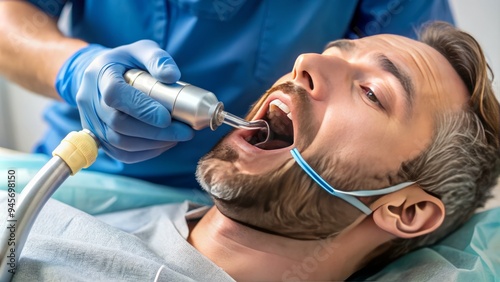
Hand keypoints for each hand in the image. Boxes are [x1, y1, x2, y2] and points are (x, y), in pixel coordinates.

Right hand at [55, 40, 194, 162]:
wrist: (100, 74)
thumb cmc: (126, 61)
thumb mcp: (141, 49)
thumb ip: (157, 59)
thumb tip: (172, 76)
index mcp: (100, 74)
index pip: (115, 95)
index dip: (142, 109)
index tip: (167, 118)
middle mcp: (89, 99)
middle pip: (118, 124)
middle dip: (155, 132)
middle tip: (184, 132)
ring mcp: (90, 121)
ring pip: (119, 142)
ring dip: (152, 144)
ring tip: (177, 137)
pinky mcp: (98, 137)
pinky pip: (120, 153)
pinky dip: (145, 153)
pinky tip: (163, 144)